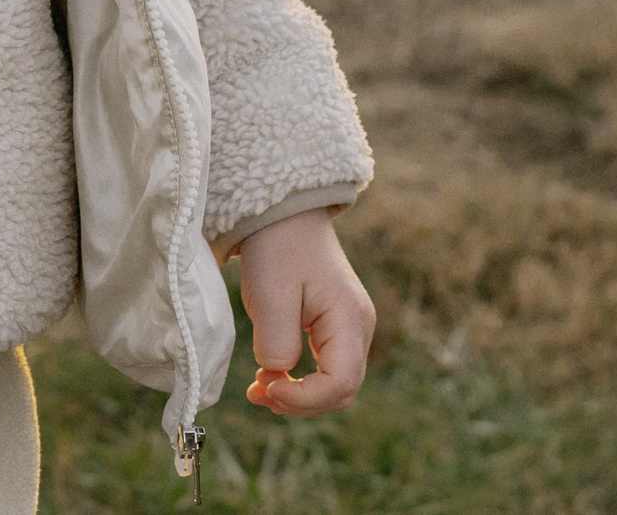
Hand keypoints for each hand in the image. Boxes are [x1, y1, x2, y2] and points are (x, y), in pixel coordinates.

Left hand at [235, 207, 374, 416]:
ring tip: (259, 388)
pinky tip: (270, 376)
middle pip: (342, 392)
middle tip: (257, 392)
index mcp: (349, 319)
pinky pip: (325, 370)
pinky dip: (300, 381)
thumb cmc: (277, 247)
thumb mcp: (270, 295)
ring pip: (335, 385)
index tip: (265, 384)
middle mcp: (359, 328)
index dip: (303, 398)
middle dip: (300, 403)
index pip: (340, 384)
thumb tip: (279, 374)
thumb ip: (277, 343)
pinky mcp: (335, 328)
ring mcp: (350, 329)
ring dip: (298, 396)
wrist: (283, 213)